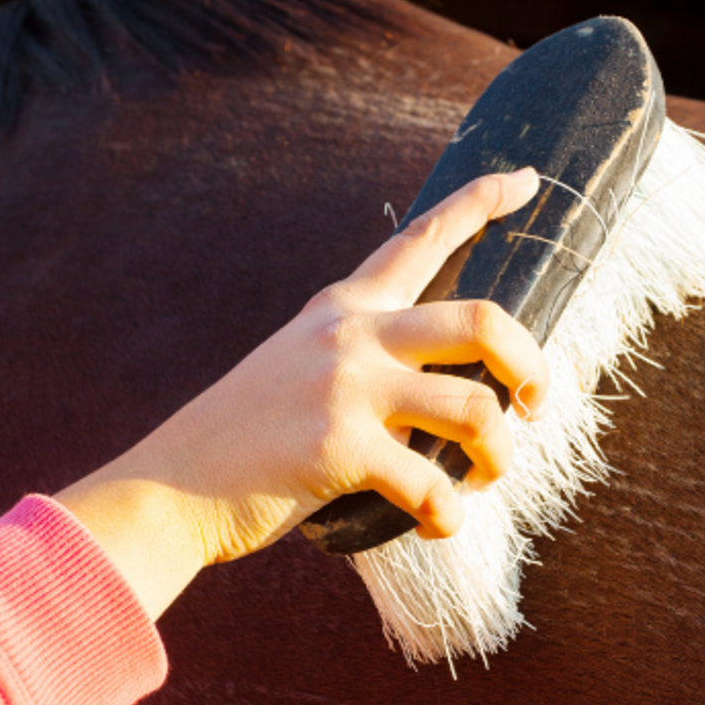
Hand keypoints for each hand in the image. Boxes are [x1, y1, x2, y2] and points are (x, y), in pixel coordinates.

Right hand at [57, 168, 549, 619]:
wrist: (169, 486)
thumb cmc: (248, 439)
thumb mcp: (301, 367)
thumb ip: (368, 362)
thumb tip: (453, 396)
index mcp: (344, 309)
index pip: (422, 238)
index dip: (481, 201)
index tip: (528, 178)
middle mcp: (351, 335)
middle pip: (483, 320)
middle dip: (532, 365)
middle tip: (535, 404)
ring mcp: (346, 388)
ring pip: (477, 410)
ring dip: (499, 457)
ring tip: (484, 480)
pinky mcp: (339, 448)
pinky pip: (433, 487)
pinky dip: (450, 516)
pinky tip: (439, 526)